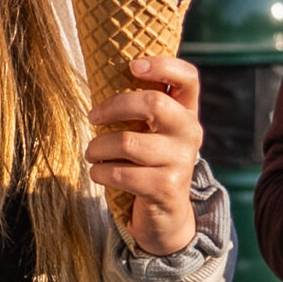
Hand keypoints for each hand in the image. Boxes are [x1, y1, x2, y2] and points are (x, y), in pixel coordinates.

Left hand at [88, 55, 204, 256]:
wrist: (165, 216)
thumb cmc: (147, 163)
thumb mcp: (151, 132)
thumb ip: (139, 107)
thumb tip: (102, 73)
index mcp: (186, 112)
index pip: (188, 77)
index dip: (163, 65)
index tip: (133, 65)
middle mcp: (190, 132)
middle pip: (154, 103)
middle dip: (113, 107)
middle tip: (93, 116)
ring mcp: (181, 161)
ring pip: (127, 142)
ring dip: (98, 147)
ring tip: (92, 153)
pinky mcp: (166, 188)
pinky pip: (121, 173)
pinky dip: (100, 172)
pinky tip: (99, 173)